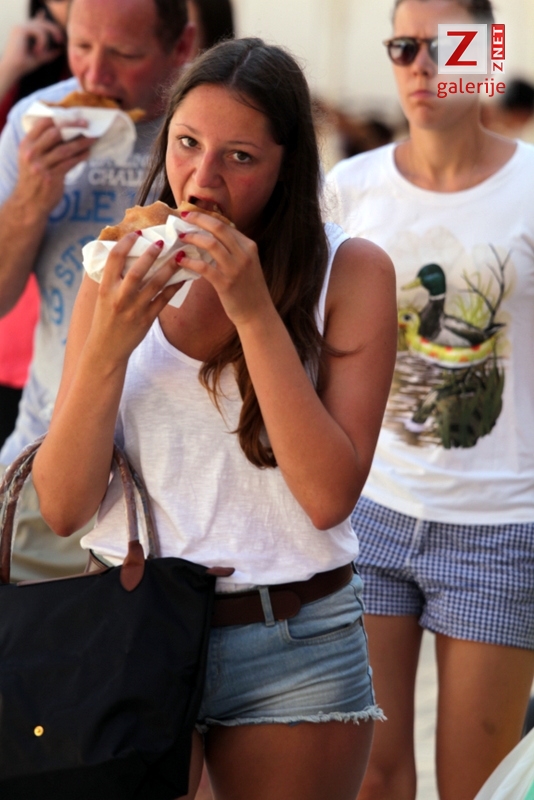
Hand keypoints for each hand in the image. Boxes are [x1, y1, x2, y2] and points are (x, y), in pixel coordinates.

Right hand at [0, 14, 64, 88]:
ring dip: (46, 40)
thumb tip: (60, 51)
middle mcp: (21, 27)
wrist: (13, 69)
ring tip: (41, 52)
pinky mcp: (21, 29)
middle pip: (42, 22)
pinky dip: (42, 42)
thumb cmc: (24, 65)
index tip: (47, 19)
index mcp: (23, 32)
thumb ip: (49, 54)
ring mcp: (20, 27)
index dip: (41, 18)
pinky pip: (39, 31)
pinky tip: (37, 50)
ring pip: (42, 26)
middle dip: (54, 30)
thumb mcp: (40, 58)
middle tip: (60, 40)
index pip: (35, 22)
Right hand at [16, 116, 96, 214]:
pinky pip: (70, 163)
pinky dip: (80, 157)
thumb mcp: (31, 158)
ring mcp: (41, 166)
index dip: (60, 118)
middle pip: (55, 134)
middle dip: (73, 127)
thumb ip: (42, 145)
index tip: (74, 116)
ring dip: (81, 143)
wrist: (29, 202)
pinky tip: (87, 154)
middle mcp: (32, 153)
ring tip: (93, 139)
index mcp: (26, 145)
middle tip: (87, 125)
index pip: (42, 124)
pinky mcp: (52, 178)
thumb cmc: (34, 178)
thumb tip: (65, 129)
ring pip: (65, 149)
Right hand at [86, 233, 185, 364]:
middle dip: (150, 254)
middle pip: (137, 271)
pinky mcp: (148, 319)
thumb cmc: (104, 319)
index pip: (114, 259)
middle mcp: (120, 297)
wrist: (106, 349)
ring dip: (169, 268)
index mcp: (105, 288)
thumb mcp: (103, 296)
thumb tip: (126, 254)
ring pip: (156, 284)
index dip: (126, 243)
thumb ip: (113, 278)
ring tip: (179, 255)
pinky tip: (183, 276)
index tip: (137, 233)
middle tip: (162, 241)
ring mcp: (135, 309)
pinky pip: (165, 299)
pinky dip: (175, 286)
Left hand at [176, 210, 272, 326]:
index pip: (226, 225)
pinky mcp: (225, 283)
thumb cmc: (248, 290)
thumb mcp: (246, 264)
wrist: (257, 314)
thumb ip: (233, 250)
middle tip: (183, 216)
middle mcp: (244, 254)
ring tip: (181, 237)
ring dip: (192, 237)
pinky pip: (204, 267)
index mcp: (249, 246)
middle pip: (218, 228)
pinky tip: (180, 260)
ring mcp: (235, 268)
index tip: (192, 215)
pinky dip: (190, 261)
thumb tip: (211, 238)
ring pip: (211, 244)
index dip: (207, 217)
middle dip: (198, 219)